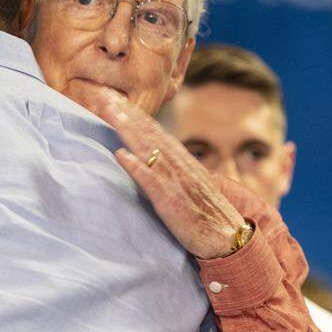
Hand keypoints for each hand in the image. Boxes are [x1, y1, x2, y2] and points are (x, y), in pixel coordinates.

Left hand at [79, 82, 246, 259]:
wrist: (228, 238)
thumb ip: (171, 172)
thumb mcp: (190, 187)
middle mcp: (179, 165)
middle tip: (102, 92)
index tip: (114, 97)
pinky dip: (136, 167)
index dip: (134, 113)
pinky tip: (120, 155)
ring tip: (108, 112)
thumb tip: (149, 162)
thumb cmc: (207, 217)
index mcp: (183, 161)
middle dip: (125, 112)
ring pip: (148, 149)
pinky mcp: (171, 201)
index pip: (155, 130)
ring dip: (127, 129)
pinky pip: (151, 181)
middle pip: (148, 132)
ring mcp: (175, 181)